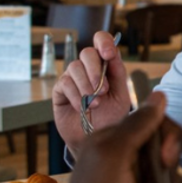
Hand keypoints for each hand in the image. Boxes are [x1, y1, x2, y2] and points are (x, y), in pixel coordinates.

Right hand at [52, 30, 130, 156]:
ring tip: (95, 104)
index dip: (104, 42)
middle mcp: (88, 69)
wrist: (96, 140)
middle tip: (102, 89)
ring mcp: (73, 78)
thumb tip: (114, 53)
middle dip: (95, 69)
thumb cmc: (110, 118)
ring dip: (86, 86)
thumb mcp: (121, 96)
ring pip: (75, 67)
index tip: (108, 54)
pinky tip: (83, 108)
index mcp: (106, 66)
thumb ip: (118, 74)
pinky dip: (76, 96)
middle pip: (87, 52)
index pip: (102, 41)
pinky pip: (65, 83)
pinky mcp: (60, 90)